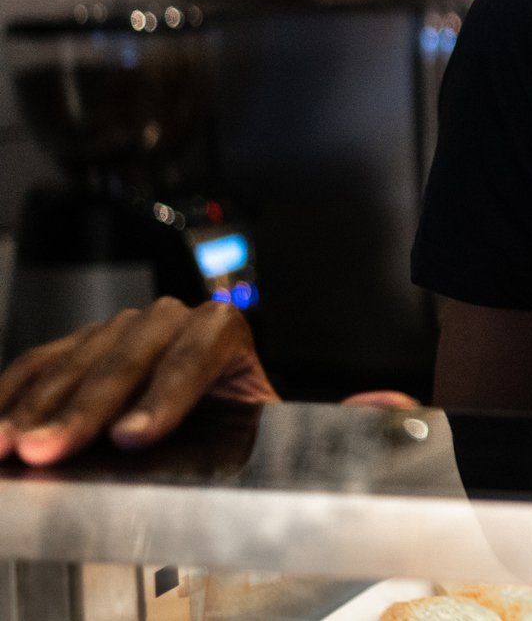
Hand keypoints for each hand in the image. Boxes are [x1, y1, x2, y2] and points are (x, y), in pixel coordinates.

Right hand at [0, 298, 277, 466]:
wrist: (214, 411)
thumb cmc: (229, 424)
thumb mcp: (244, 430)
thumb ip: (228, 442)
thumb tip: (205, 473)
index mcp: (221, 332)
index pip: (196, 354)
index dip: (163, 396)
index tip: (131, 438)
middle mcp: (169, 321)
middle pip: (125, 360)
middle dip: (82, 409)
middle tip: (47, 450)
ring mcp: (118, 330)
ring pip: (73, 362)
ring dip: (34, 409)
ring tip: (7, 447)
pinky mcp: (76, 346)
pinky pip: (37, 365)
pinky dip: (10, 397)